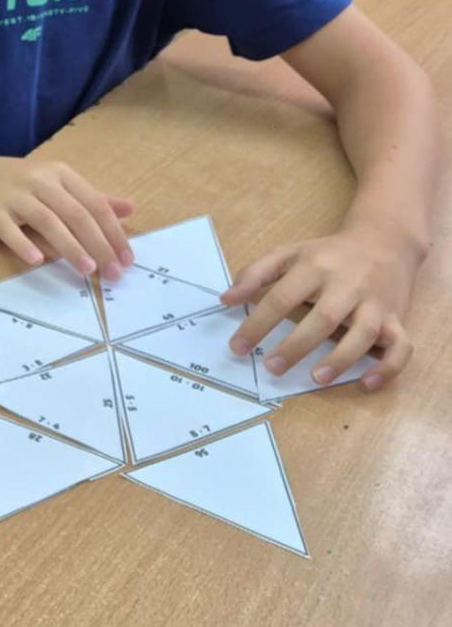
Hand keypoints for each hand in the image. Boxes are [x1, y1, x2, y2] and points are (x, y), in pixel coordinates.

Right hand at [0, 155, 133, 277]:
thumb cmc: (13, 183)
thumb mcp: (54, 182)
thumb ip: (90, 196)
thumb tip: (129, 208)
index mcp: (60, 174)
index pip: (95, 204)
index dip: (114, 232)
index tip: (128, 259)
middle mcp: (40, 180)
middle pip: (76, 214)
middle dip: (100, 245)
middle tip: (114, 273)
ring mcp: (14, 195)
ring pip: (48, 221)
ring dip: (71, 247)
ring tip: (88, 271)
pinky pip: (9, 229)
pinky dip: (23, 244)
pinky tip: (37, 261)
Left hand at [222, 224, 421, 390]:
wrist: (385, 241)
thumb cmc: (329, 255)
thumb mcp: (290, 253)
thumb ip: (256, 273)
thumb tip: (225, 299)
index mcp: (316, 267)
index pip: (283, 297)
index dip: (258, 323)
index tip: (237, 347)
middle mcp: (348, 285)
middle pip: (324, 316)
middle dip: (297, 345)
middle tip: (272, 368)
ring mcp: (375, 303)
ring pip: (364, 333)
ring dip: (341, 358)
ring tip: (316, 378)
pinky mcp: (397, 320)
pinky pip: (401, 347)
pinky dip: (387, 368)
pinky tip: (367, 385)